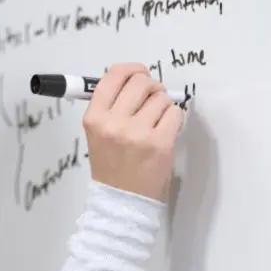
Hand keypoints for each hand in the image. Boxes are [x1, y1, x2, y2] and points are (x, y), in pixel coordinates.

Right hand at [82, 62, 183, 201]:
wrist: (122, 200)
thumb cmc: (112, 164)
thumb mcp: (98, 132)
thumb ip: (111, 104)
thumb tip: (134, 77)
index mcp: (95, 117)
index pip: (114, 75)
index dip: (131, 69)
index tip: (138, 74)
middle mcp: (114, 123)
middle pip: (140, 81)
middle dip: (150, 86)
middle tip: (150, 99)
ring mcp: (138, 133)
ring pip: (160, 97)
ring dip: (162, 105)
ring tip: (155, 121)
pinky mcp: (160, 143)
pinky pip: (175, 113)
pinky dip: (173, 118)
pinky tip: (164, 130)